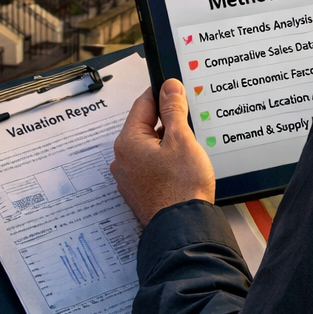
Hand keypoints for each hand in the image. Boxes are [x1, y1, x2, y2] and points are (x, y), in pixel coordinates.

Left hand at [110, 79, 215, 225]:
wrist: (182, 226)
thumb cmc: (181, 187)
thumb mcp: (182, 139)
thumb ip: (174, 110)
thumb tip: (169, 88)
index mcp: (128, 142)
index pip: (143, 104)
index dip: (162, 94)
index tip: (176, 89)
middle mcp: (122, 159)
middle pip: (145, 126)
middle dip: (167, 122)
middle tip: (190, 123)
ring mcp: (129, 177)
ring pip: (149, 147)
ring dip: (167, 143)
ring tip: (189, 150)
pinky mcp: (140, 191)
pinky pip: (151, 166)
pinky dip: (165, 161)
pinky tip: (182, 167)